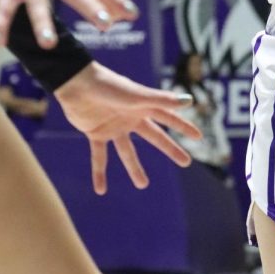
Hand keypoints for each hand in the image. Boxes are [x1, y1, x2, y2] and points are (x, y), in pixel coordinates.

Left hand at [54, 63, 202, 191]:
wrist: (76, 83)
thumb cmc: (108, 85)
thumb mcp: (136, 95)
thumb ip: (161, 100)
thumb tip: (189, 100)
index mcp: (142, 106)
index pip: (169, 117)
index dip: (184, 126)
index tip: (198, 137)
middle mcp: (131, 118)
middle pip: (155, 137)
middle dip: (170, 149)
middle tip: (186, 162)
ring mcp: (114, 127)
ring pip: (127, 151)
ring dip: (134, 169)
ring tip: (143, 185)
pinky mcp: (96, 133)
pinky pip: (99, 156)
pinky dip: (99, 173)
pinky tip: (101, 191)